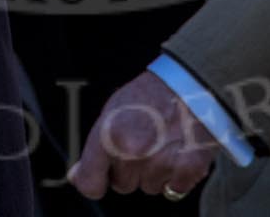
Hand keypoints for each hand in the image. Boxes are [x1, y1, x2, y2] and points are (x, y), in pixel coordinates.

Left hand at [69, 70, 216, 201]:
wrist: (193, 81)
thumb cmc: (151, 94)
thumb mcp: (113, 111)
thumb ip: (95, 147)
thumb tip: (76, 176)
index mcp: (110, 136)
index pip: (90, 183)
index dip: (94, 183)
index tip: (99, 180)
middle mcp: (133, 152)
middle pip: (123, 185)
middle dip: (130, 170)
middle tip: (144, 142)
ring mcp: (161, 162)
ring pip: (150, 188)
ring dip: (155, 173)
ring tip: (164, 142)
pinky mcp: (188, 169)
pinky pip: (174, 190)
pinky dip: (178, 177)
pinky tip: (180, 151)